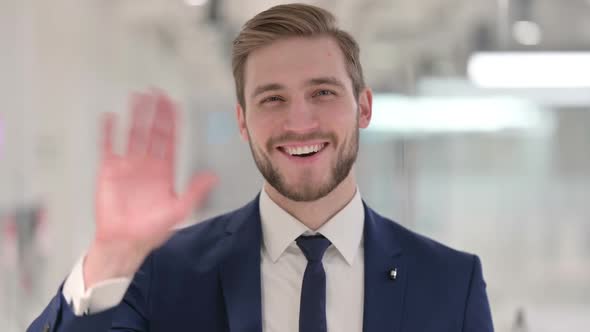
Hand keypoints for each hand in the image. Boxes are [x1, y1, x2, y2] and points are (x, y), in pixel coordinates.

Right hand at [84, 91, 216, 287]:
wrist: (126, 241)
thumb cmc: (151, 229)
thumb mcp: (178, 210)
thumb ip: (195, 192)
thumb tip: (214, 177)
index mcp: (164, 170)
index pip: (169, 139)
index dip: (172, 121)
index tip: (174, 104)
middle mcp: (147, 163)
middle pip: (152, 131)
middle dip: (155, 112)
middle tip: (157, 92)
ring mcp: (128, 165)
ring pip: (132, 134)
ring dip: (135, 116)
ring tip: (138, 98)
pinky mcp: (109, 171)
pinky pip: (109, 147)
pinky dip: (109, 132)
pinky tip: (110, 118)